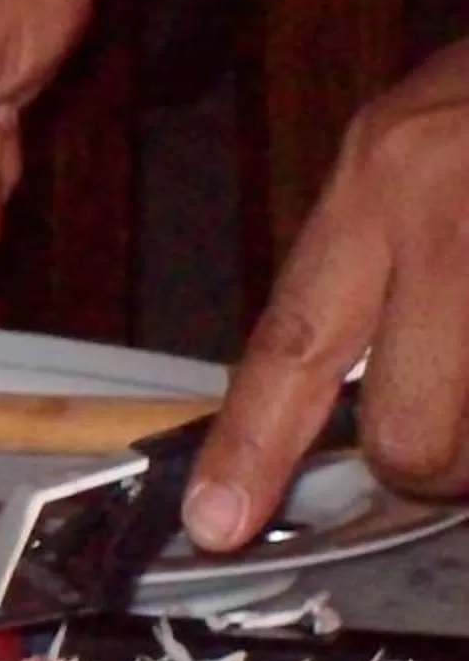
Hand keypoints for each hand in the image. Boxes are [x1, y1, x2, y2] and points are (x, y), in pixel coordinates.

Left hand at [185, 37, 468, 547]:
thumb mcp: (428, 141)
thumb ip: (383, 255)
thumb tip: (356, 395)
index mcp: (389, 174)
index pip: (294, 339)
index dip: (250, 444)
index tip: (214, 520)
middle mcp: (453, 213)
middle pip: (416, 431)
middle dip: (437, 465)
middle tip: (454, 445)